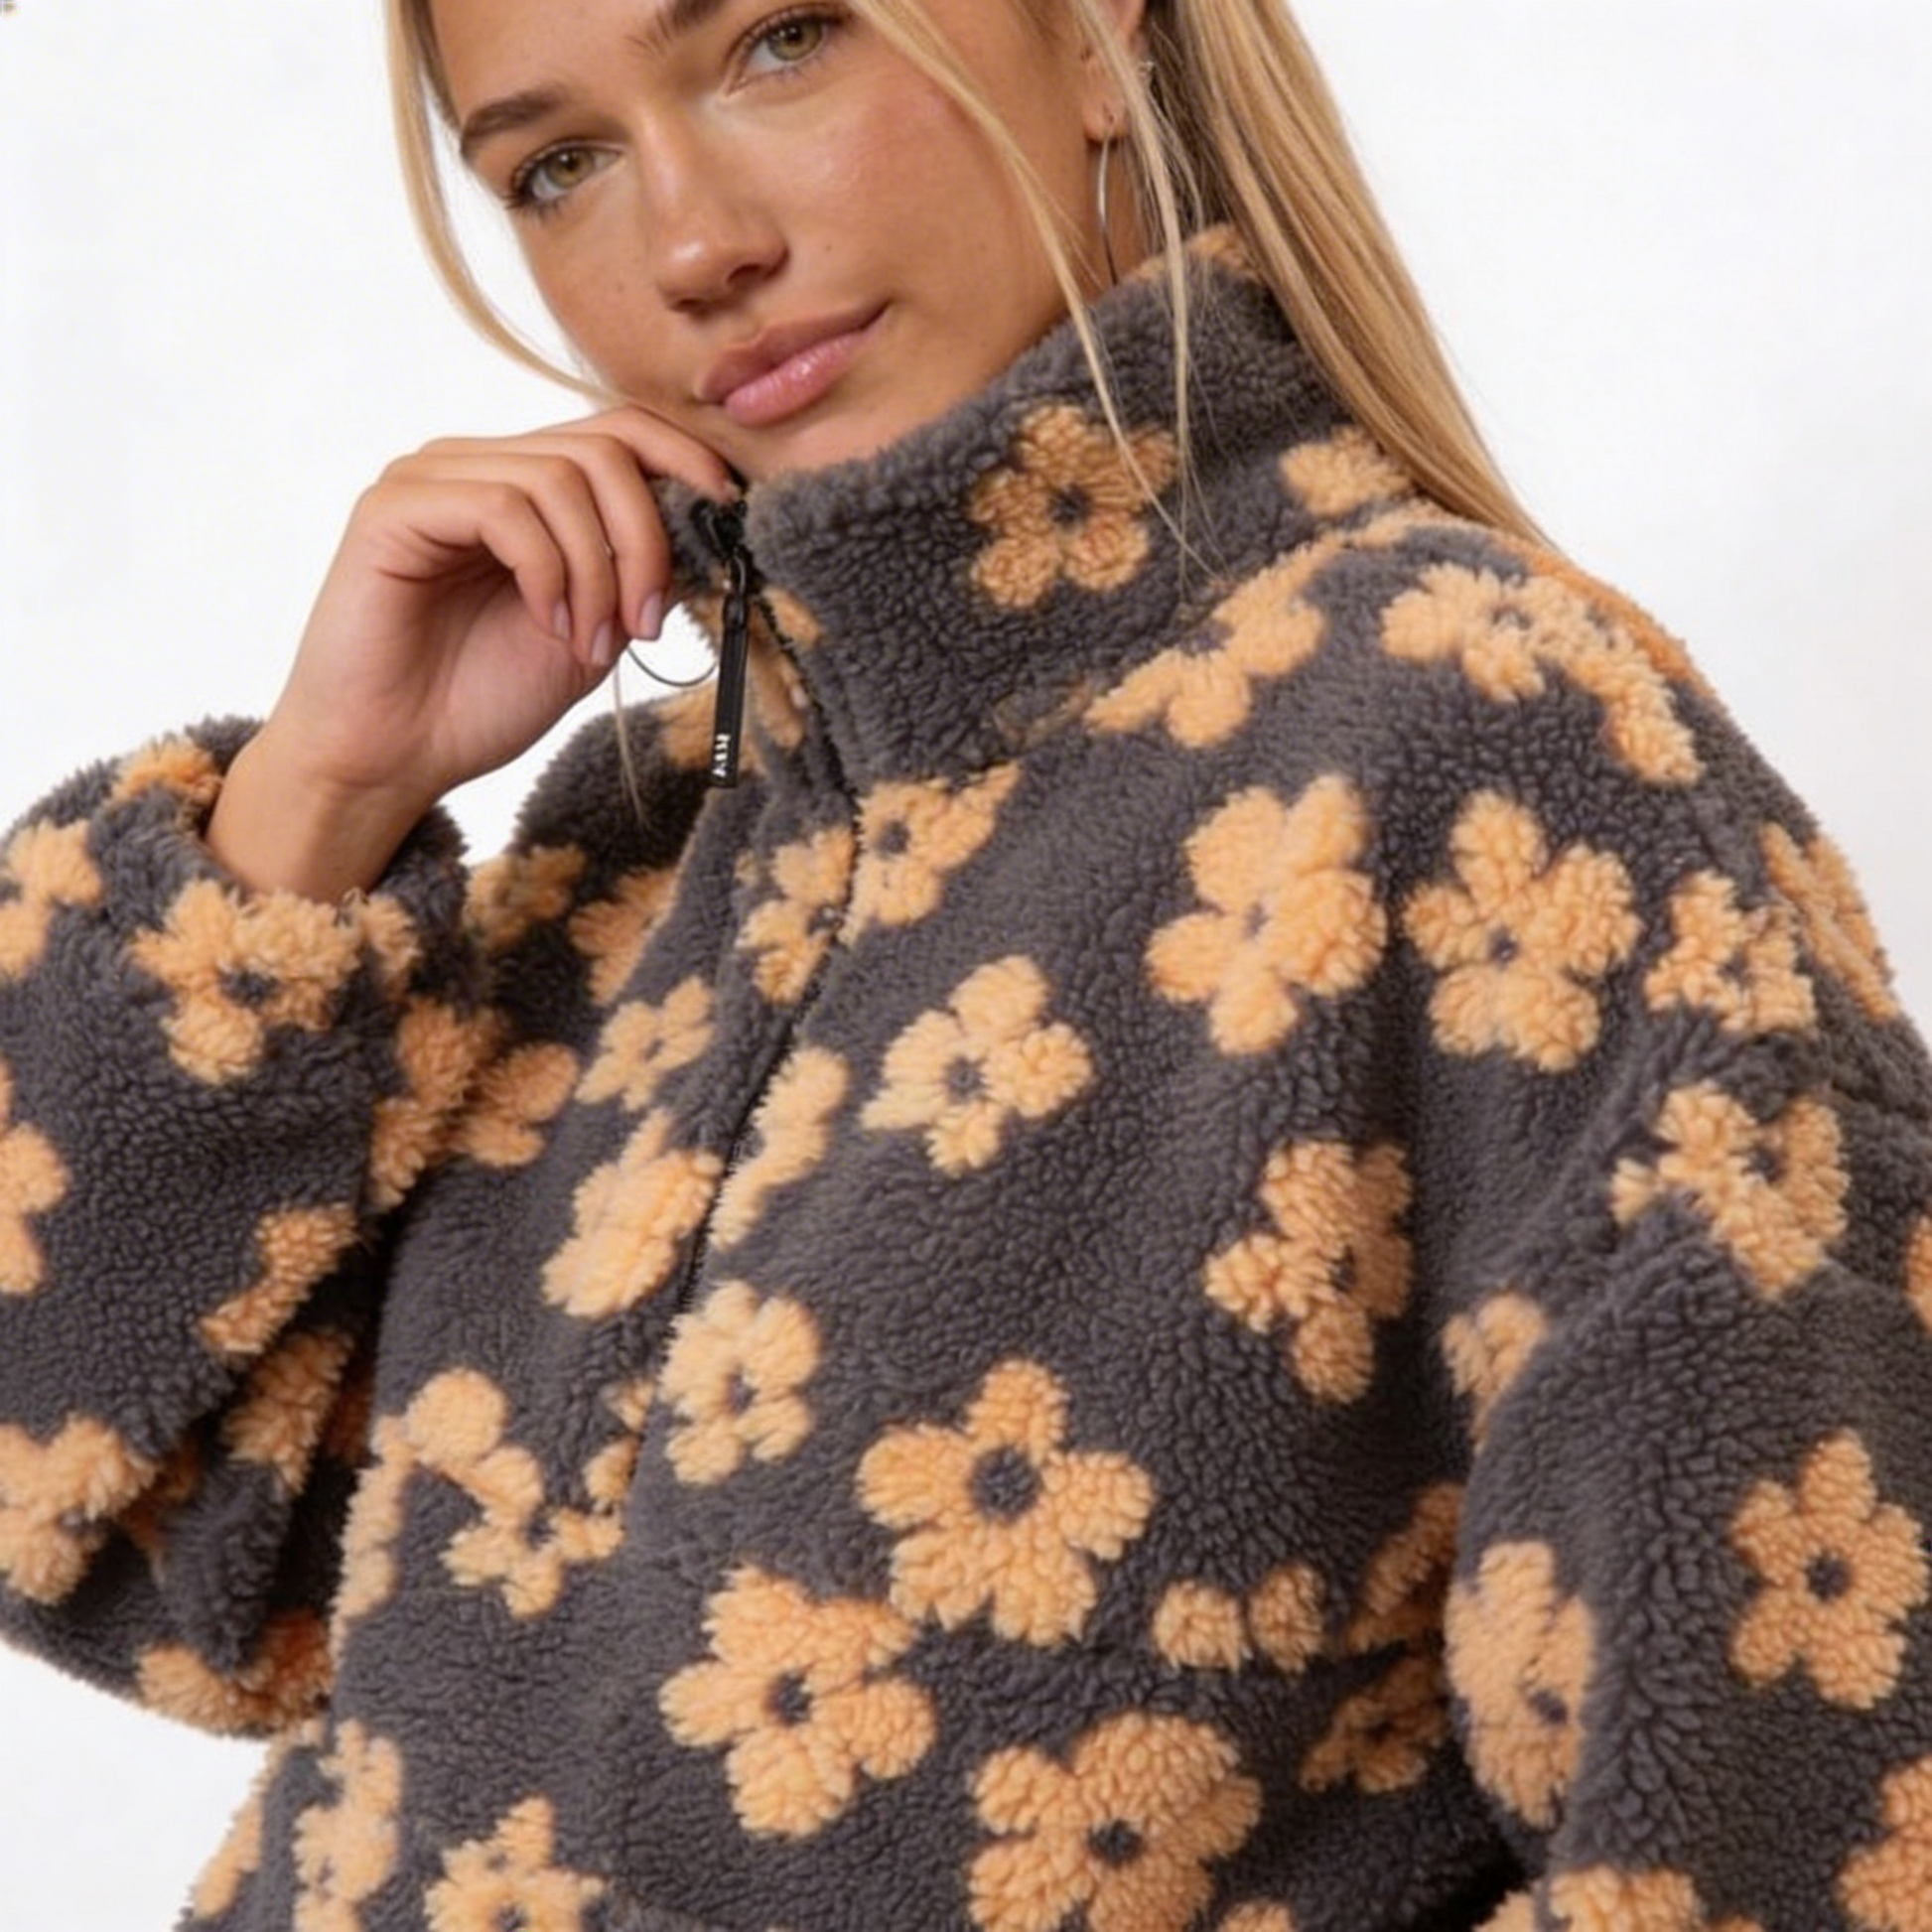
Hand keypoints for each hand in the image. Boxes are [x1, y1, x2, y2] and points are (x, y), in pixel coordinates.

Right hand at [205, 407, 734, 897]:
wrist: (393, 758)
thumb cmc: (479, 700)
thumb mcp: (593, 632)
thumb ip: (638, 575)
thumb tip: (712, 529)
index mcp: (527, 486)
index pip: (620, 430)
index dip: (686, 463)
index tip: (729, 521)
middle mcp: (479, 465)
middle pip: (603, 448)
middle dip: (646, 539)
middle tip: (647, 623)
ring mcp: (433, 479)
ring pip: (559, 478)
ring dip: (598, 572)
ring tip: (588, 643)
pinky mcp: (394, 507)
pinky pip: (501, 507)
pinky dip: (547, 570)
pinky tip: (548, 624)